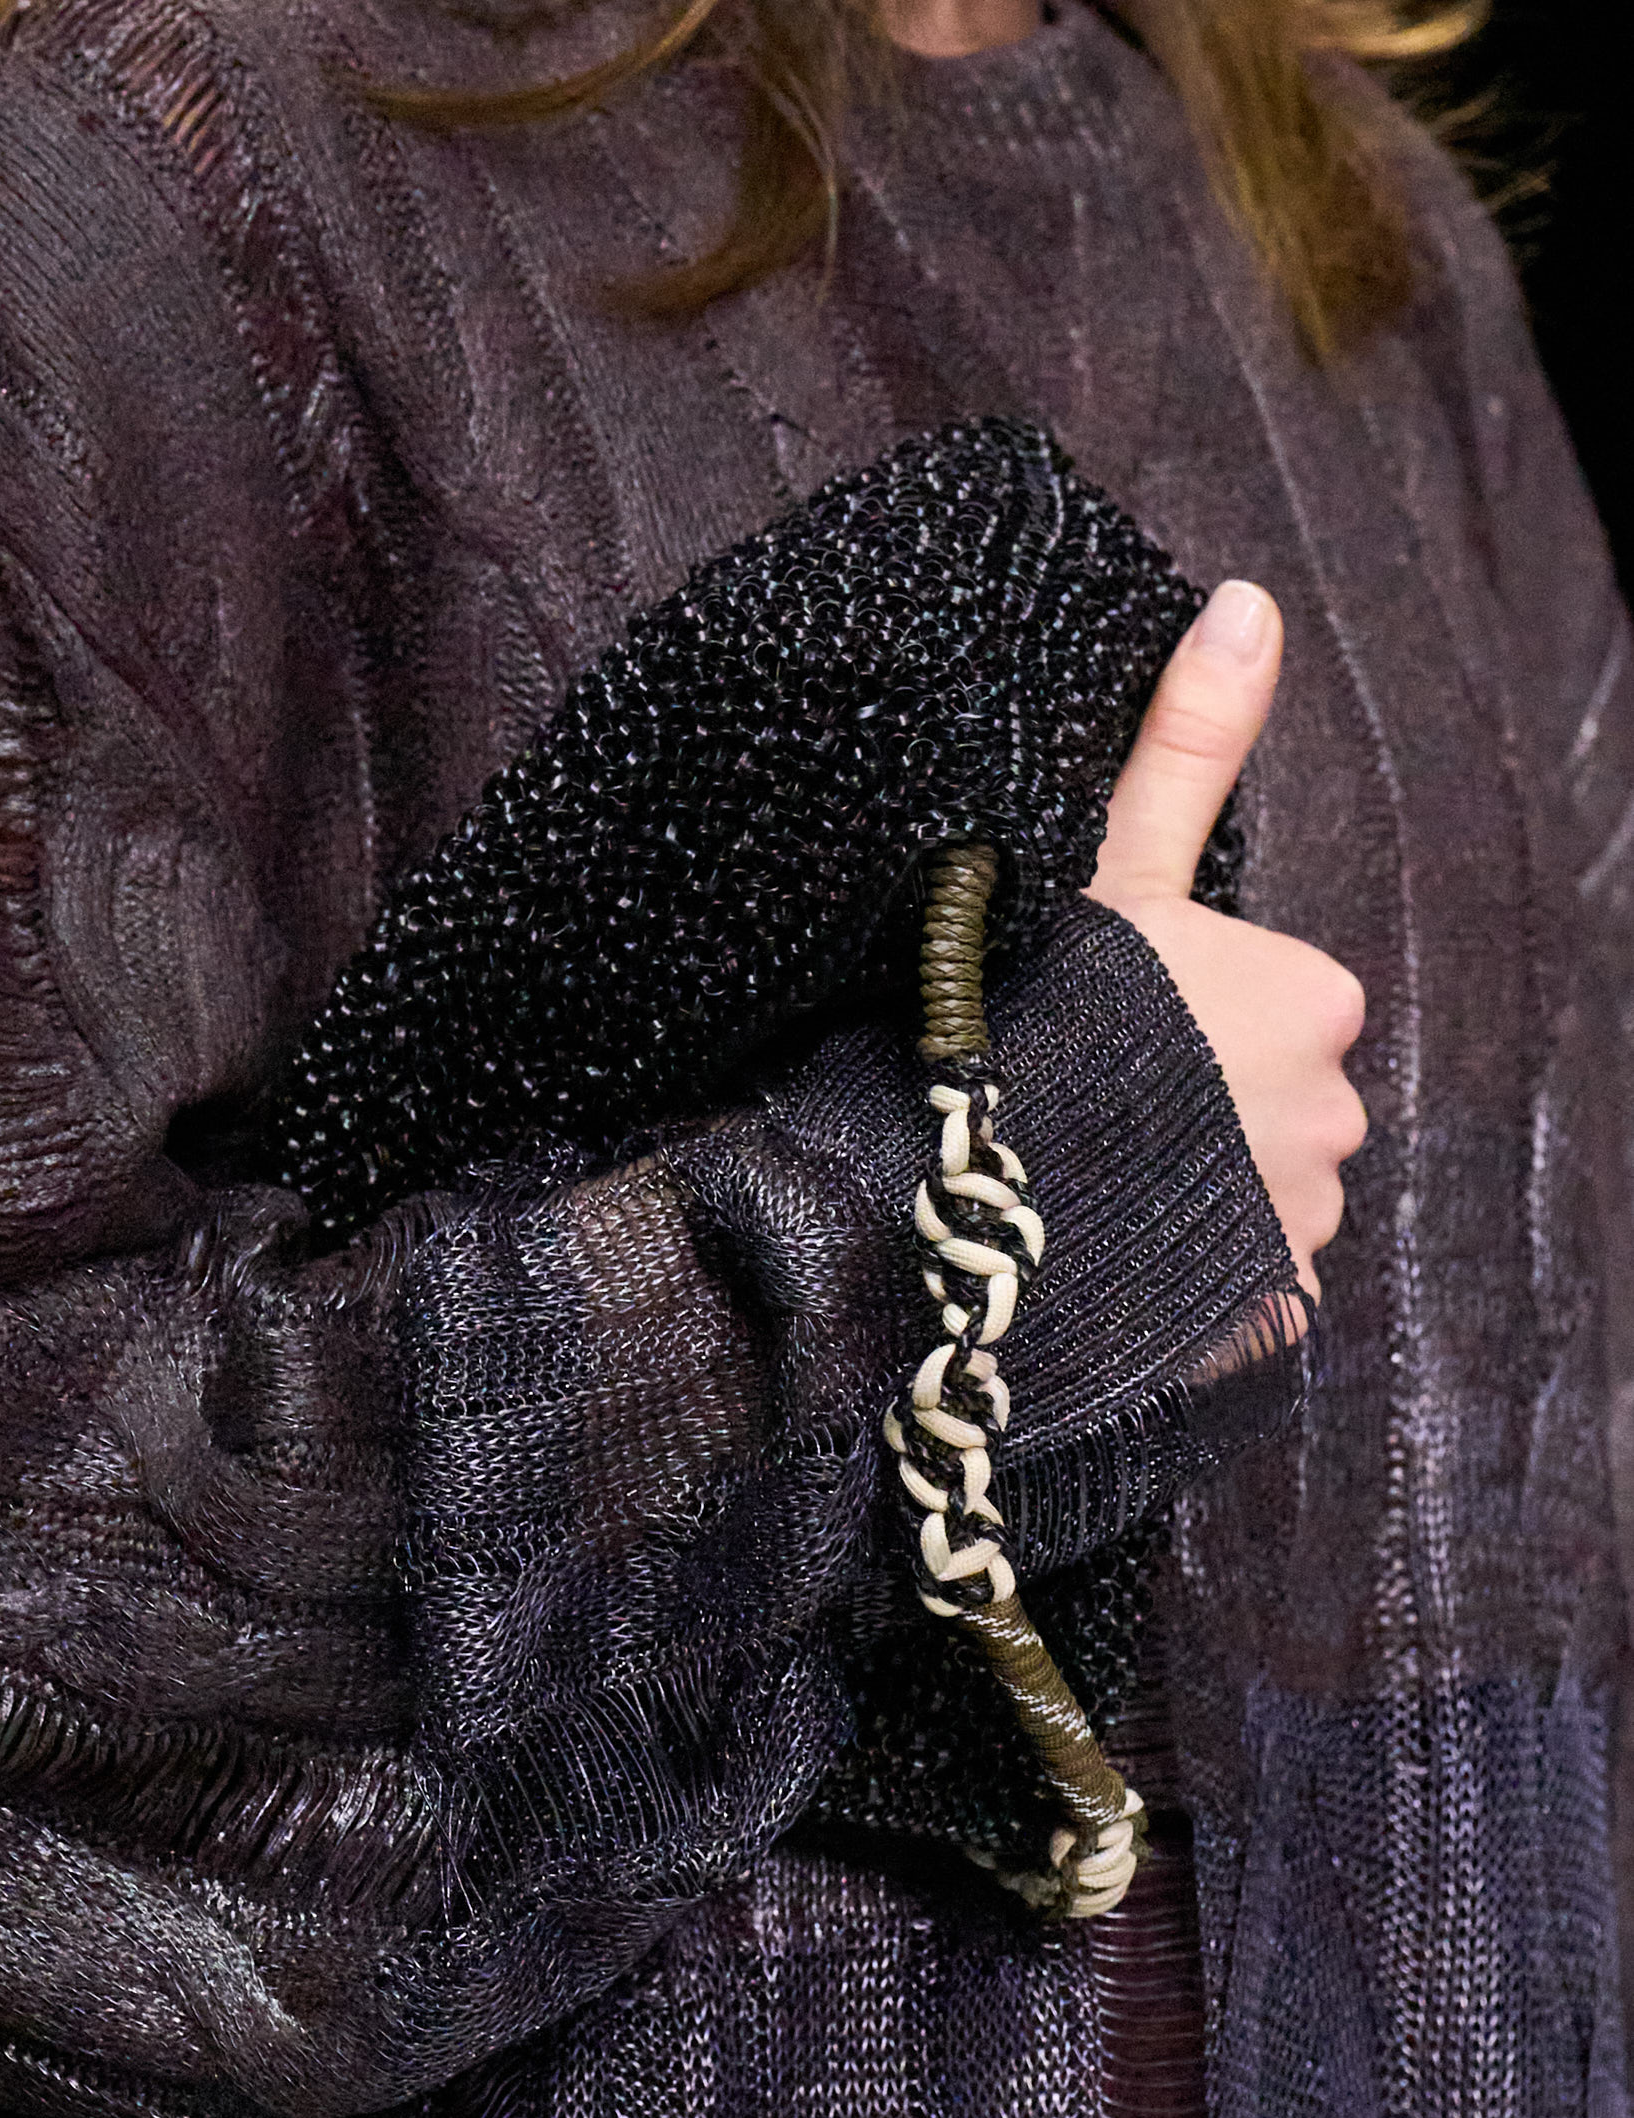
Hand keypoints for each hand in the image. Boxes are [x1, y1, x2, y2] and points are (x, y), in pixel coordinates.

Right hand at [1086, 581, 1366, 1302]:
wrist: (984, 1207)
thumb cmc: (1046, 1021)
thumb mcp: (1111, 870)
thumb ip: (1186, 747)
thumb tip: (1248, 601)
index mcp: (1315, 995)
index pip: (1262, 993)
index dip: (1174, 1004)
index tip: (1099, 1017)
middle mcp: (1340, 1109)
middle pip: (1265, 1090)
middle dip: (1193, 1096)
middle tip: (1084, 1094)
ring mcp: (1304, 1219)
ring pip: (1248, 1184)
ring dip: (1186, 1184)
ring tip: (1083, 1174)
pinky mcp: (1266, 1309)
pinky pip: (1234, 1276)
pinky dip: (1186, 1266)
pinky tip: (1113, 1245)